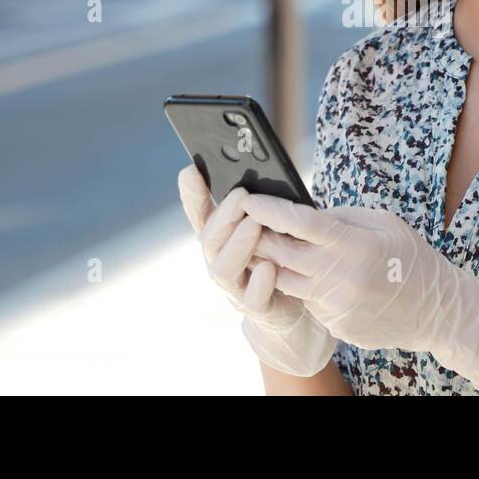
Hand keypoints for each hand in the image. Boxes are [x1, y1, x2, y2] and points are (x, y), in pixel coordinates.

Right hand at [176, 165, 336, 376]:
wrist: (287, 307)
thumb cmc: (275, 257)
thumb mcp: (264, 227)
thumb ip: (254, 205)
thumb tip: (251, 170)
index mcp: (220, 240)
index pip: (199, 215)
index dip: (192, 195)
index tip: (191, 171)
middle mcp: (220, 262)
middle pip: (209, 240)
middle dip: (223, 217)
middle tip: (241, 195)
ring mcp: (236, 288)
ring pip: (223, 269)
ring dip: (238, 245)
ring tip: (254, 224)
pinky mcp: (258, 308)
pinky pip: (253, 300)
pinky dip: (259, 283)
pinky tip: (269, 267)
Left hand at [241, 196, 478, 390]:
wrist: (435, 309)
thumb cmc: (408, 256)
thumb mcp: (381, 223)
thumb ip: (340, 217)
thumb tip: (299, 214)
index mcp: (354, 243)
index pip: (299, 223)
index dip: (269, 210)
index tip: (249, 199)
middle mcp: (341, 275)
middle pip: (281, 253)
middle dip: (256, 236)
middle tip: (241, 221)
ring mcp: (336, 304)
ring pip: (284, 280)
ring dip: (269, 264)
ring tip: (260, 246)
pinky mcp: (335, 324)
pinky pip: (305, 301)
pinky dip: (299, 286)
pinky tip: (301, 274)